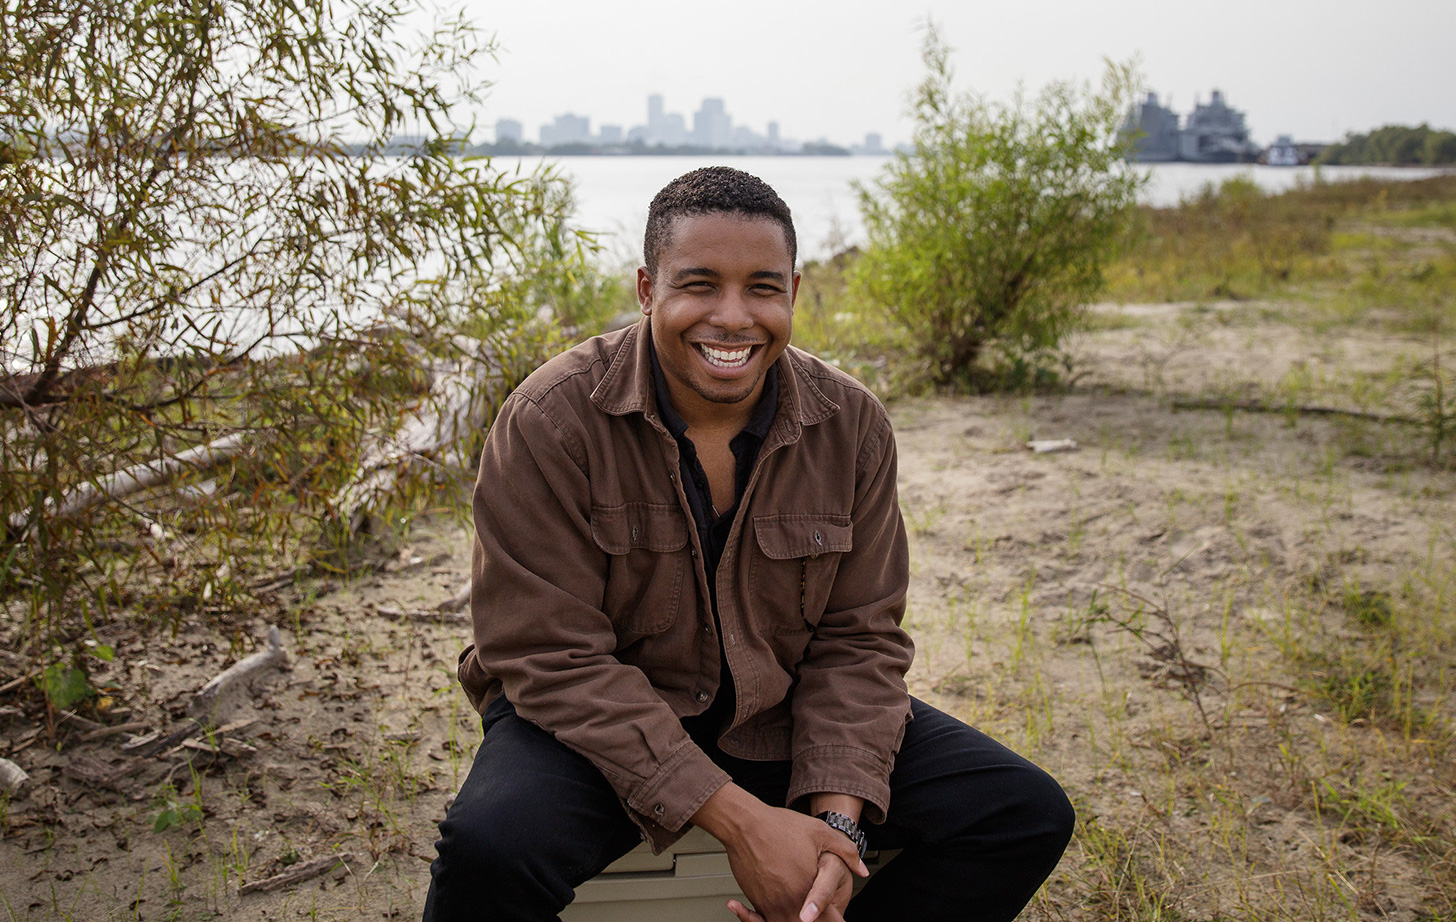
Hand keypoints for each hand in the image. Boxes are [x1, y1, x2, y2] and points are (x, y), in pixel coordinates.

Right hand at [692, 785, 866, 921]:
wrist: (745, 824)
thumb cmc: (780, 826)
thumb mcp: (821, 832)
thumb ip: (847, 852)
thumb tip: (862, 870)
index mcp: (808, 889)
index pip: (829, 919)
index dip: (835, 920)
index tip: (838, 917)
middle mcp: (788, 903)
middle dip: (818, 920)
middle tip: (823, 913)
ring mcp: (770, 904)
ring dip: (796, 920)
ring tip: (803, 914)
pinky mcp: (756, 901)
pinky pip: (767, 921)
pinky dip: (775, 919)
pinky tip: (783, 912)